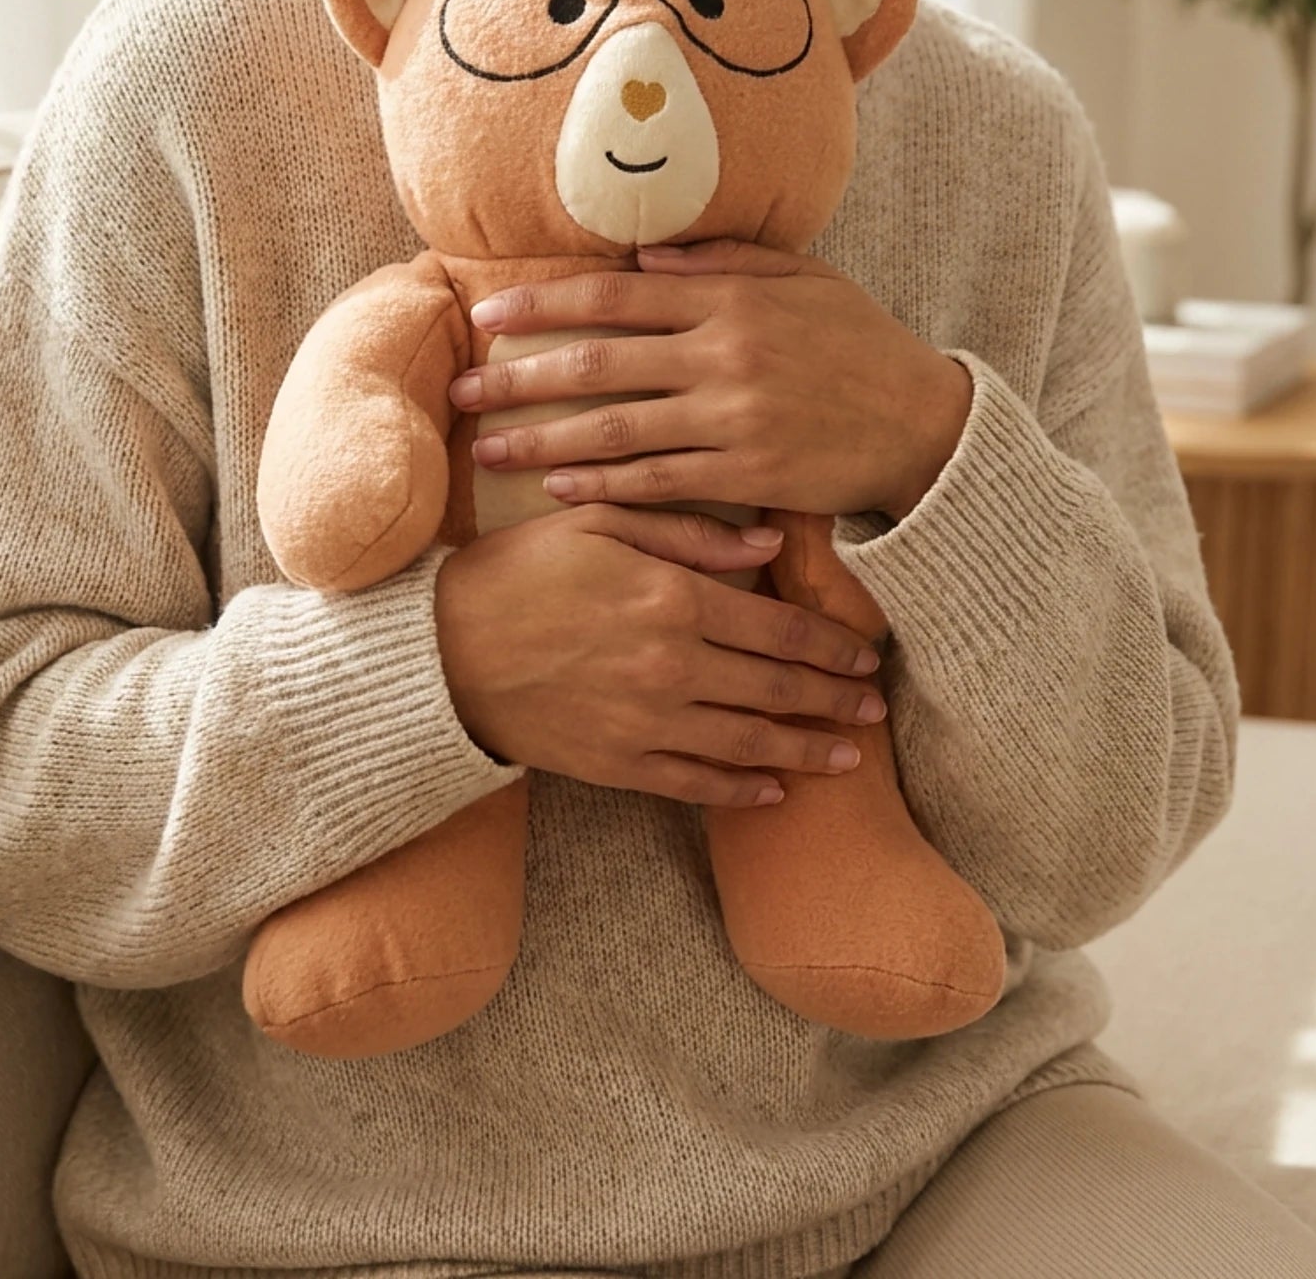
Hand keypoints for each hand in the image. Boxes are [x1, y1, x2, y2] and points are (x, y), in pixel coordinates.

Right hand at [433, 505, 889, 808]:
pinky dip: (740, 791)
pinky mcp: (615, 766)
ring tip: (846, 758)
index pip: (778, 629)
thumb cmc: (517, 571)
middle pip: (777, 691)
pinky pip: (695, 785)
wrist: (440, 652)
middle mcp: (671, 668)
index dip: (831, 645)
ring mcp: (646, 725)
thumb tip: (769, 543)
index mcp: (672, 599)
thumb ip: (688, 532)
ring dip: (805, 753)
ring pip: (749, 745)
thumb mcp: (598, 522)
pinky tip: (772, 792)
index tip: (866, 655)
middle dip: (834, 702)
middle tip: (876, 711)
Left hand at [447, 238, 972, 520]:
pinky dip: (606, 486)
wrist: (924, 423)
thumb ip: (725, 261)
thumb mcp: (804, 278)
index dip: (544, 304)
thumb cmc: (859, 343)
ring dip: (543, 440)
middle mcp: (724, 354)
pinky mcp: (749, 474)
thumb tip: (641, 258)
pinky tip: (559, 489)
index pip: (615, 296)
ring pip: (616, 430)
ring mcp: (735, 418)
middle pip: (598, 364)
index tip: (488, 314)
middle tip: (459, 388)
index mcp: (730, 299)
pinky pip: (660, 483)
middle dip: (519, 376)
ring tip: (487, 448)